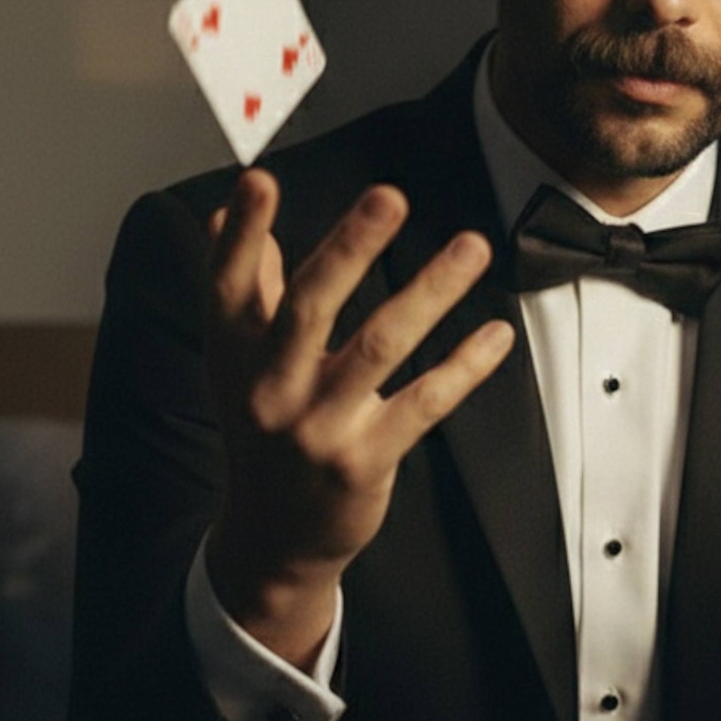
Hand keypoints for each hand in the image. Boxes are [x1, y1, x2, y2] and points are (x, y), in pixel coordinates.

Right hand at [203, 169, 513, 663]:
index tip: (260, 179)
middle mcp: (268, 388)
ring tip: (472, 245)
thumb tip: (223, 212)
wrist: (273, 541)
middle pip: (308, 307)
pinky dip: (463, 367)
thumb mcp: (238, 364)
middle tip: (389, 195)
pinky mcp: (364, 460)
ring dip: (430, 291)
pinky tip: (496, 334)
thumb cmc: (263, 431)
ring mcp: (317, 427)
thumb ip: (243, 287)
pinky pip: (423, 403)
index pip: (229, 285)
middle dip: (349, 248)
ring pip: (378, 347)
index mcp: (234, 355)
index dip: (242, 233)